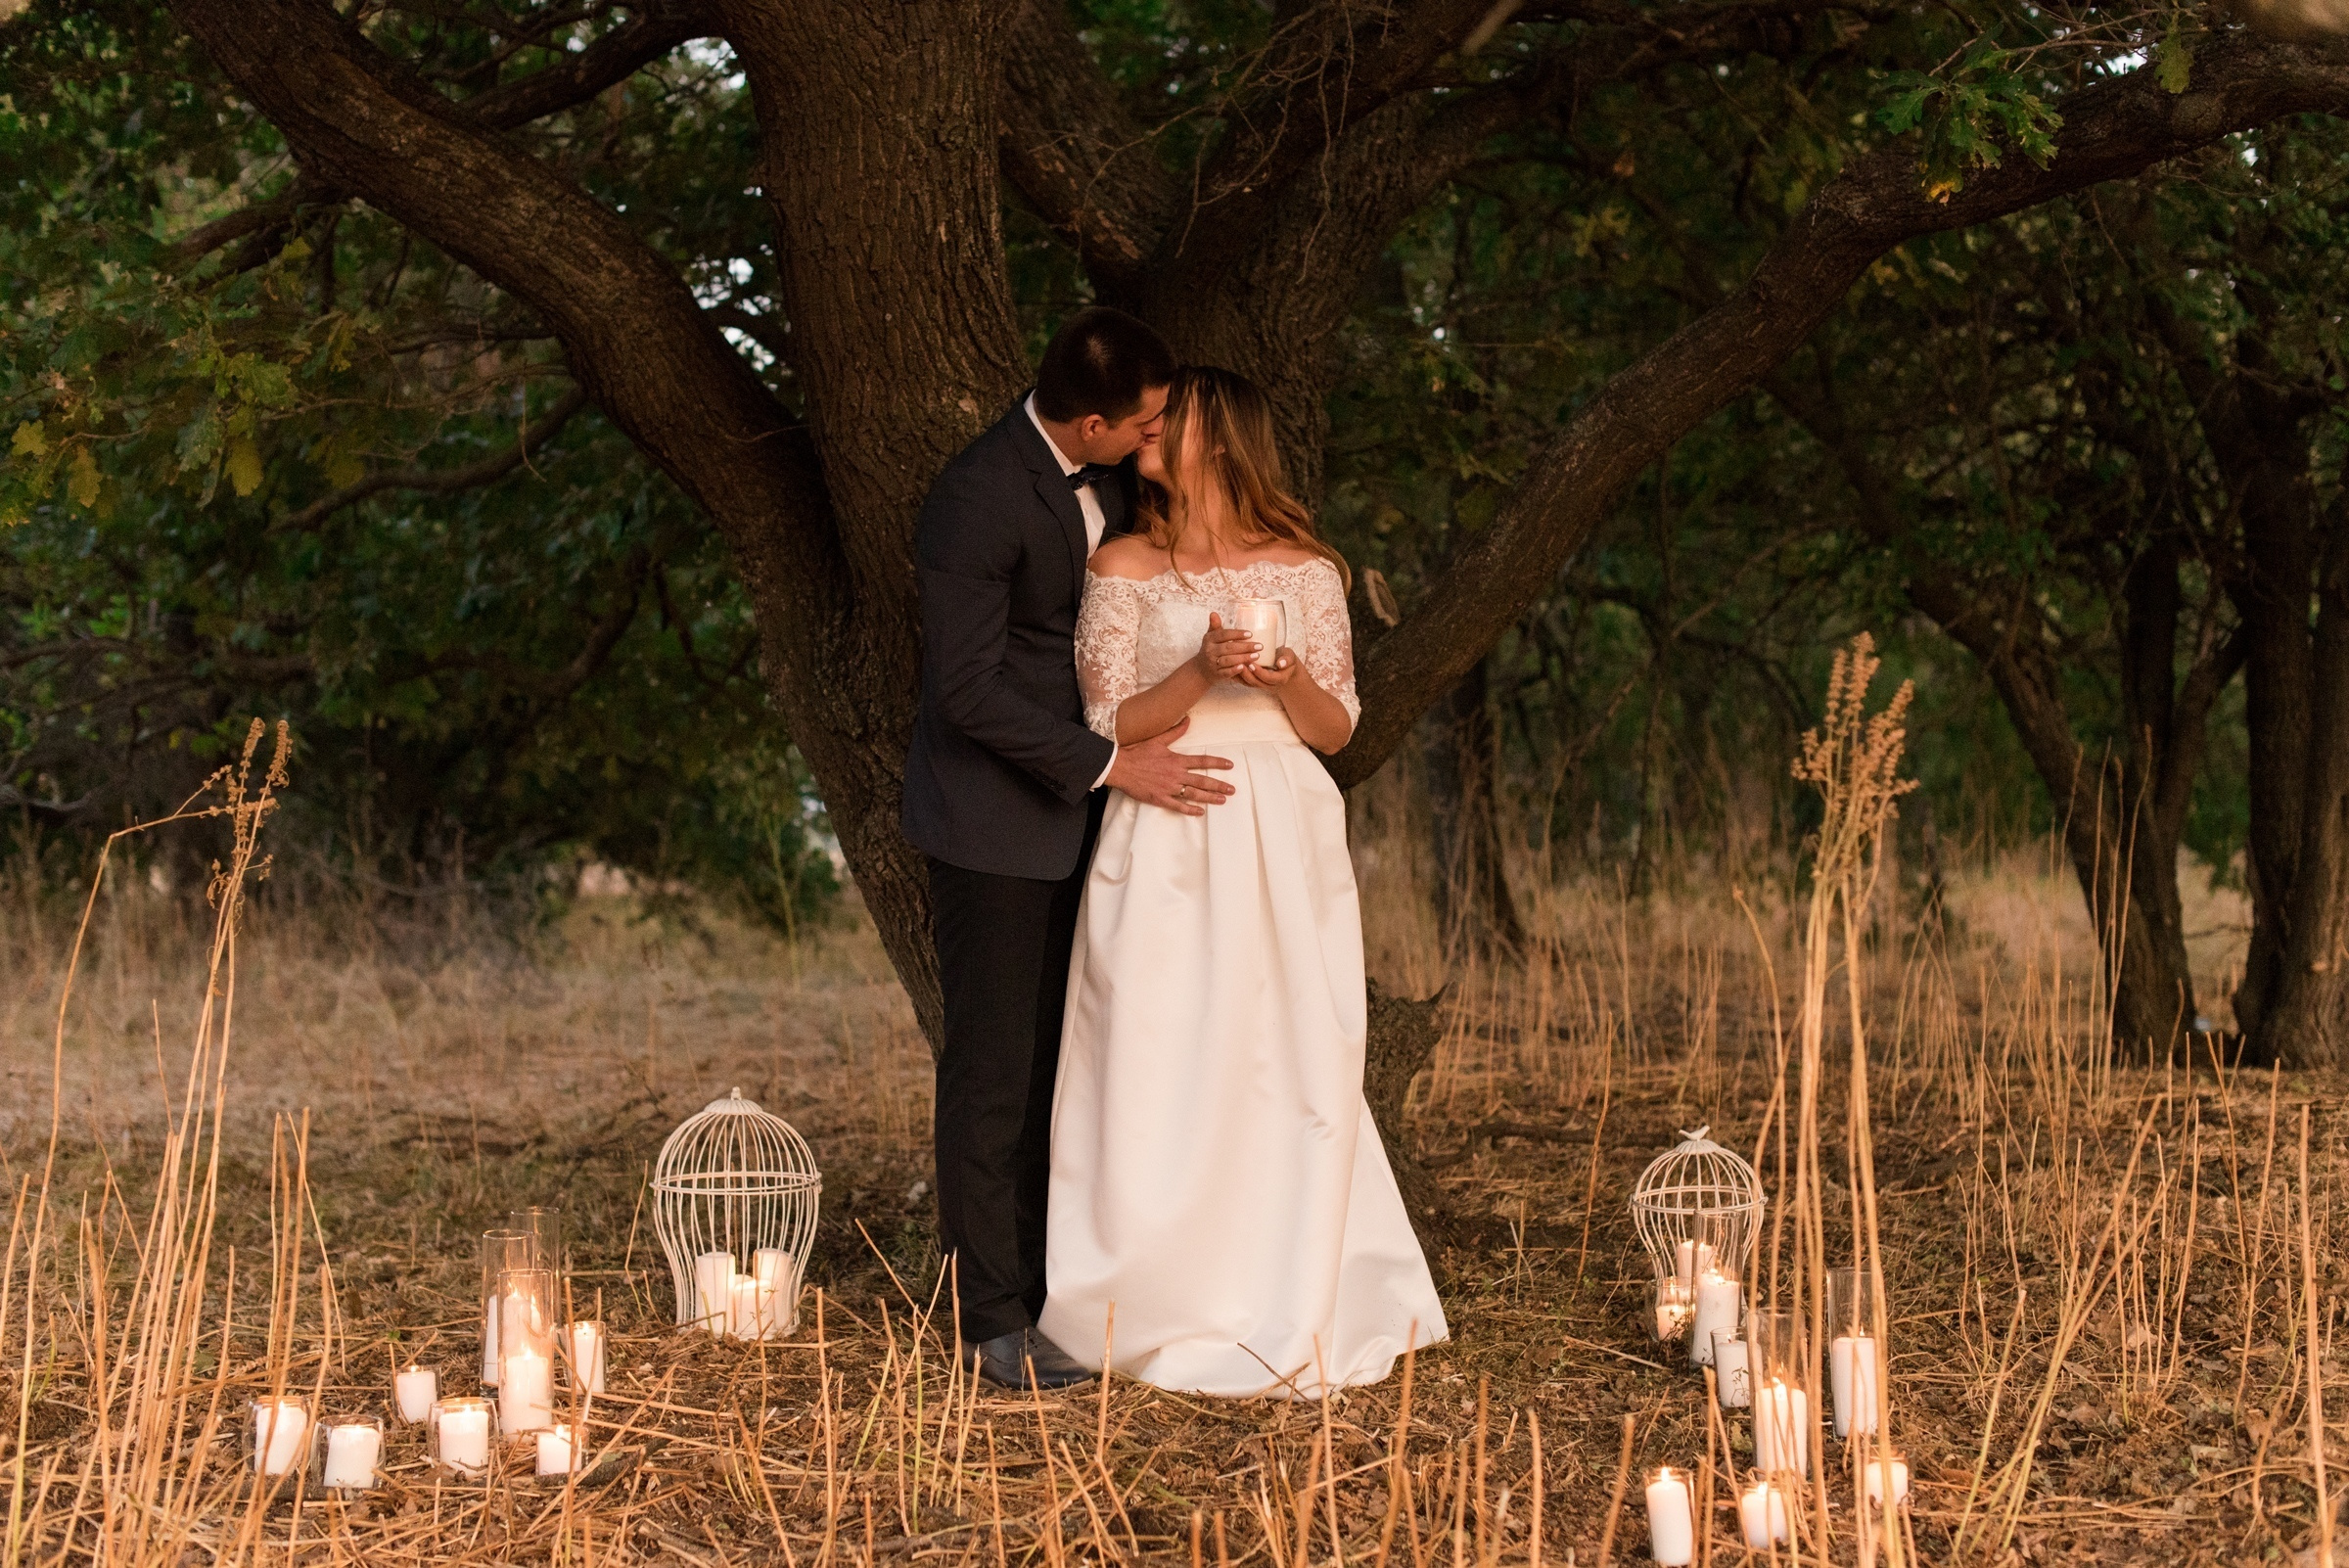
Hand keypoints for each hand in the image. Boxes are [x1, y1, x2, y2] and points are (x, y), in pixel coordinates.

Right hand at [1103, 717, 1233, 815]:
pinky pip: (1178, 806)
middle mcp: (1175, 774)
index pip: (1202, 761)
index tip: (1230, 765)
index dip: (1217, 763)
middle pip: (1202, 781)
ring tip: (1222, 800)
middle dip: (1219, 785)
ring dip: (1209, 798)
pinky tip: (1200, 812)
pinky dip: (1189, 810)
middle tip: (1232, 790)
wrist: (1119, 767)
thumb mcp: (1157, 740)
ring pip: (1193, 794)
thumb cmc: (1137, 752)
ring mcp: (1168, 788)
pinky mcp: (1159, 798)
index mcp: (1176, 760)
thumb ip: (1175, 731)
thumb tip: (1188, 719)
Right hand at [1193, 613, 1259, 683]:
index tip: (1250, 634)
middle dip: (1245, 647)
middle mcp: (1209, 651)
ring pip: (1228, 660)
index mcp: (1209, 639)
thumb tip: (1214, 613)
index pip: (1223, 635)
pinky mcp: (1216, 675)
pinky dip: (1234, 670)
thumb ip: (1215, 626)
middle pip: (1228, 648)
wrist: (1201, 670)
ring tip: (1256, 656)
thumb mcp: (1211, 637)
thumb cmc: (1211, 649)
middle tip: (1259, 646)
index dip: (1237, 634)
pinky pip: (1226, 673)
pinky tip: (1244, 667)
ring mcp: (1212, 664)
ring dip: (1242, 658)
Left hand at [1235, 648, 1301, 689]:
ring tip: (1233, 664)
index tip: (1252, 664)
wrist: (1285, 669)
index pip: (1268, 678)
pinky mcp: (1254, 682)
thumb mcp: (1290, 658)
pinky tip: (1230, 666)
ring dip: (1240, 675)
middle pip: (1255, 683)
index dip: (1259, 672)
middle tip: (1239, 663)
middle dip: (1246, 674)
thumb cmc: (1287, 660)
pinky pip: (1244, 681)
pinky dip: (1237, 675)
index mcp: (1280, 679)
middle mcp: (1269, 685)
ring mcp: (1261, 685)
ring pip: (1248, 683)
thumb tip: (1281, 663)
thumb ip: (1287, 659)